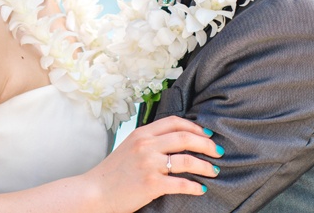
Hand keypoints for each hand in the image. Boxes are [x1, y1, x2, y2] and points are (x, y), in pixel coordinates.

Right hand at [82, 115, 220, 212]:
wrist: (95, 192)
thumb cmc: (113, 172)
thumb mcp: (129, 147)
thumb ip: (149, 141)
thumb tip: (176, 139)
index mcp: (142, 133)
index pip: (175, 122)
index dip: (195, 127)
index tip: (207, 134)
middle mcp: (146, 145)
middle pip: (185, 138)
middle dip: (207, 144)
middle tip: (218, 151)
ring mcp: (149, 164)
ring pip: (187, 160)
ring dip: (205, 166)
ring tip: (214, 171)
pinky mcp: (151, 184)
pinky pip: (181, 184)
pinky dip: (195, 186)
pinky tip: (201, 189)